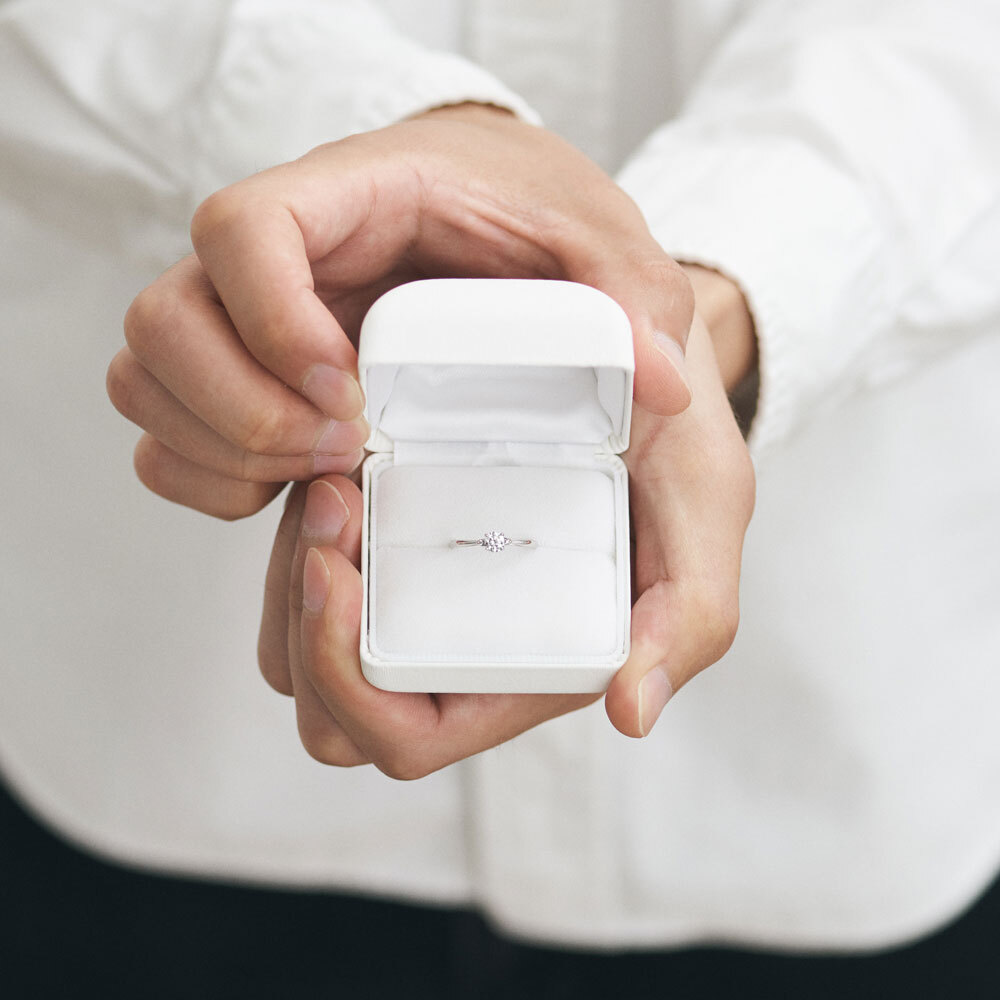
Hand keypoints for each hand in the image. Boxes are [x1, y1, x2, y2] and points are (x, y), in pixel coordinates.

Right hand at [107, 103, 694, 518]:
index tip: (345, 387)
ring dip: (220, 451)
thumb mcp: (609, 252)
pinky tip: (292, 486)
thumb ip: (636, 309)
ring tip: (325, 474)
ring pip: (147, 382)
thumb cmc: (542, 226)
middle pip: (164, 321)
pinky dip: (207, 477)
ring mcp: (248, 324)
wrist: (511, 237)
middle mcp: (276, 262)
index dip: (266, 316)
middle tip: (343, 449)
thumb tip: (660, 389)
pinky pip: (168, 435)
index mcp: (352, 199)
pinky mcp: (248, 382)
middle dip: (237, 410)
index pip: (242, 228)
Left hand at [258, 308, 753, 776]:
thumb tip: (632, 713)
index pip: (405, 737)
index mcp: (525, 668)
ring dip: (291, 577)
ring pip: (297, 646)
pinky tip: (329, 466)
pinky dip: (295, 537)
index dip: (352, 682)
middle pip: (329, 707)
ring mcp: (420, 595)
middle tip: (332, 511)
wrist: (638, 362)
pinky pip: (301, 573)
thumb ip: (692, 611)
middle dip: (306, 627)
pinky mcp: (392, 541)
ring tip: (329, 483)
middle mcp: (463, 646)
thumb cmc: (674, 439)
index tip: (342, 567)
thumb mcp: (705, 505)